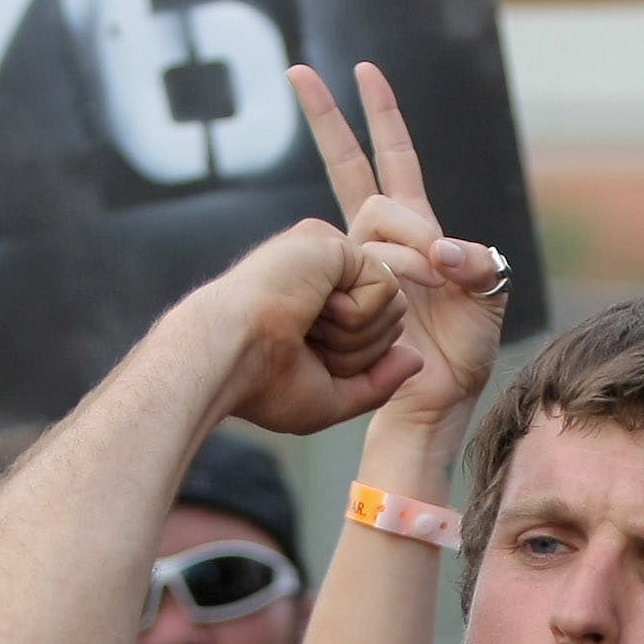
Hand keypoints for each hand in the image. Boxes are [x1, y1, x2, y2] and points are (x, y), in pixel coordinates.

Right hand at [190, 221, 418, 436]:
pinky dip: (357, 315)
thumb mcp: (330, 399)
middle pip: (393, 317)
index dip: (356, 361)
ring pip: (394, 302)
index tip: (303, 360)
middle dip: (362, 350)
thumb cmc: (261, 384)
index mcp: (318, 302)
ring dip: (358, 336)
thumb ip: (378, 382)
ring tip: (308, 327)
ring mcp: (328, 254)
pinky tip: (316, 310)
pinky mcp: (335, 244)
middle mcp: (324, 273)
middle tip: (308, 345)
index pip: (377, 329)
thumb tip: (417, 358)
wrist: (226, 358)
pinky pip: (385, 287)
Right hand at [291, 62, 505, 438]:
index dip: (382, 116)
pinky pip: (373, 260)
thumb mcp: (488, 295)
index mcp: (418, 229)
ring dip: (412, 246)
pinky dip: (399, 271)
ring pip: (374, 217)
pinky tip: (417, 294)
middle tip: (297, 72)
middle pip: (349, 166)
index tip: (364, 72)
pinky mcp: (353, 289)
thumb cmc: (460, 355)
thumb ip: (477, 261)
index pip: (395, 159)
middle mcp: (383, 237)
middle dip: (325, 118)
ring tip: (437, 285)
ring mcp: (361, 260)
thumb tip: (440, 250)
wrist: (432, 400)